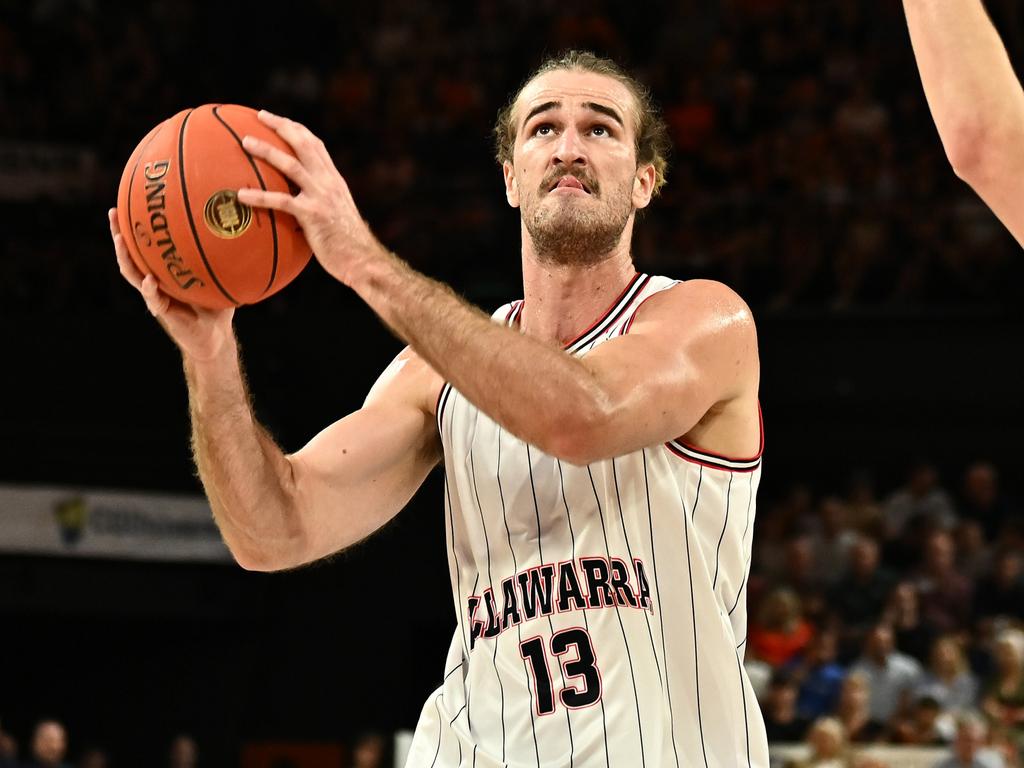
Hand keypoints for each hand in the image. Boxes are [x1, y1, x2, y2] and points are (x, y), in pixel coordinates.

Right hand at [109, 208, 234, 361]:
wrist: (216, 336)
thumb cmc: (218, 305)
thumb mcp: (220, 276)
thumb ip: (223, 258)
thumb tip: (236, 228)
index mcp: (165, 270)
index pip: (145, 245)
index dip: (135, 226)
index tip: (128, 201)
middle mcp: (156, 281)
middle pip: (130, 254)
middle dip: (119, 233)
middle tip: (113, 213)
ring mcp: (156, 296)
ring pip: (133, 274)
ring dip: (125, 257)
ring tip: (120, 240)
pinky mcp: (163, 312)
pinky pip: (153, 299)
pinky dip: (150, 289)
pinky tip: (148, 280)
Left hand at [236, 110, 386, 285]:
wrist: (363, 260)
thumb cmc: (348, 245)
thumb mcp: (337, 215)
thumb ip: (321, 203)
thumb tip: (297, 204)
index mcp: (334, 180)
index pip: (316, 145)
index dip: (296, 129)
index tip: (278, 120)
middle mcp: (329, 183)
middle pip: (304, 144)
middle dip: (282, 126)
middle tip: (259, 116)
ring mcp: (321, 197)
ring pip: (291, 165)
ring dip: (266, 150)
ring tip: (245, 142)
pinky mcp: (312, 215)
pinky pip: (281, 201)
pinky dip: (259, 196)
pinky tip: (241, 196)